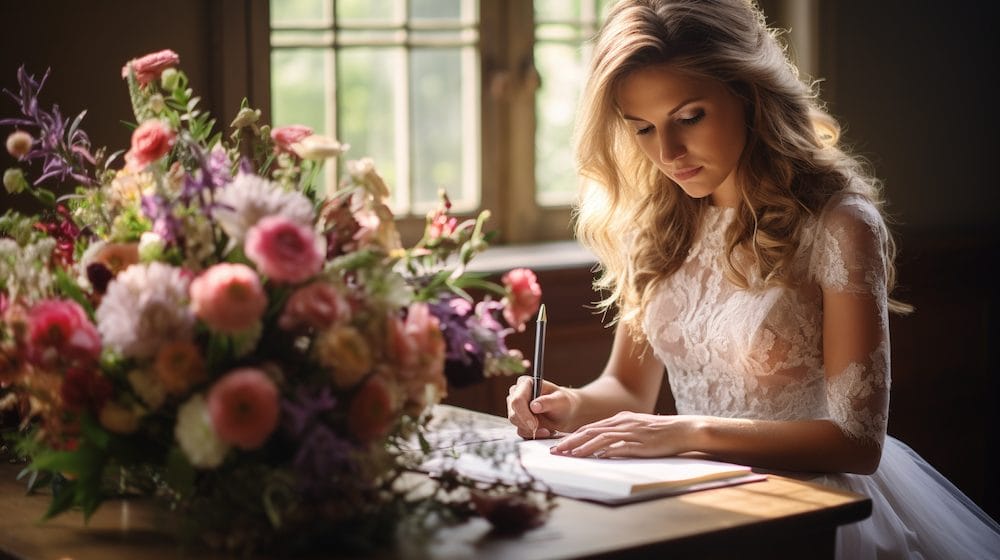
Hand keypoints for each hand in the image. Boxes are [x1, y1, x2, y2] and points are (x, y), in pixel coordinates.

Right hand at [506, 375, 576, 438]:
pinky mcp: (518, 419)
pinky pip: (520, 430)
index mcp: (525, 383)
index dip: (524, 414)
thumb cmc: (563, 402)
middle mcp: (517, 393)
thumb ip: (548, 401)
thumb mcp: (560, 400)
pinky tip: (544, 431)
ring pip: (515, 422)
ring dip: (531, 430)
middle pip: (513, 413)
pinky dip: (532, 434)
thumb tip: (533, 406)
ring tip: (548, 430)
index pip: (517, 400)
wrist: (566, 413)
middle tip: (544, 429)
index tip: (534, 425)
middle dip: (527, 424)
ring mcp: (516, 407)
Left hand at [549, 411, 694, 457]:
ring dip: (580, 446)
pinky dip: (601, 451)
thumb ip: (619, 433)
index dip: (572, 436)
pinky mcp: (638, 443)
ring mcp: (629, 432)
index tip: (558, 445)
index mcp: (620, 419)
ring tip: (566, 454)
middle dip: (569, 441)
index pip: (590, 428)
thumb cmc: (660, 431)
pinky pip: (615, 446)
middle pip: (589, 431)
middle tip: (554, 451)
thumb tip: (602, 447)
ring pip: (598, 438)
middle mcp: (621, 423)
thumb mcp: (636, 427)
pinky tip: (591, 456)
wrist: (682, 429)